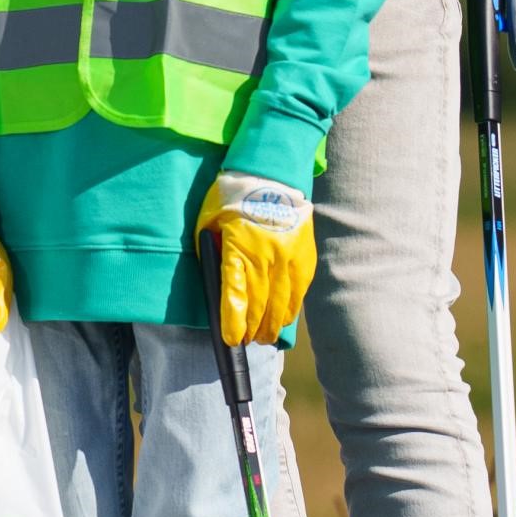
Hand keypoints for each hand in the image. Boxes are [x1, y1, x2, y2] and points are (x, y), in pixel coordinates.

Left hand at [196, 173, 315, 345]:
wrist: (270, 173)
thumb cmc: (230, 197)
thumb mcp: (209, 223)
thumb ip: (212, 254)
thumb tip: (216, 283)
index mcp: (240, 250)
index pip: (236, 297)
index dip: (233, 322)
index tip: (230, 339)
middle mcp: (268, 258)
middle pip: (261, 306)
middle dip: (252, 329)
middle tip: (246, 342)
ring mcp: (290, 259)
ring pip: (283, 303)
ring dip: (272, 324)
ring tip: (264, 337)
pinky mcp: (305, 257)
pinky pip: (299, 291)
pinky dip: (290, 309)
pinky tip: (283, 319)